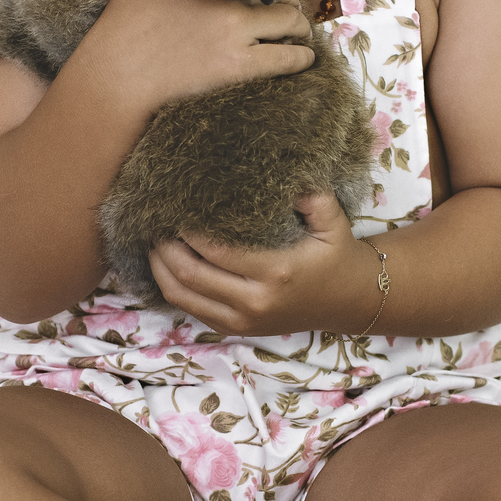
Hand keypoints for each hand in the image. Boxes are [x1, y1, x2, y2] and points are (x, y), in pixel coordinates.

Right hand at [94, 0, 313, 117]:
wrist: (117, 76)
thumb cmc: (122, 27)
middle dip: (292, 2)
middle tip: (294, 12)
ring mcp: (236, 35)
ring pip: (291, 26)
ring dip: (300, 31)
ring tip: (301, 38)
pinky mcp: (238, 68)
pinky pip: (286, 60)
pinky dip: (300, 58)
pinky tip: (302, 59)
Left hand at [149, 191, 377, 335]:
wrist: (348, 301)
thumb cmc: (337, 255)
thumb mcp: (333, 221)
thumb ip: (313, 195)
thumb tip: (283, 171)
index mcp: (276, 272)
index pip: (215, 249)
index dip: (187, 229)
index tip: (174, 205)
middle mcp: (254, 302)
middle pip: (189, 274)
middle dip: (164, 246)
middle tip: (153, 220)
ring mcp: (242, 321)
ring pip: (182, 296)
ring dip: (159, 268)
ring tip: (152, 240)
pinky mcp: (236, 330)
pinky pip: (192, 310)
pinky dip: (172, 287)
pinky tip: (165, 264)